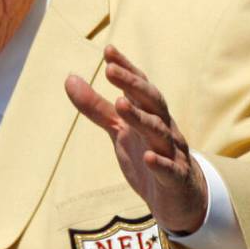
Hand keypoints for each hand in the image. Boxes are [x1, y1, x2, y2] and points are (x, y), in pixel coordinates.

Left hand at [65, 45, 207, 233]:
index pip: (140, 87)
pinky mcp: (176, 179)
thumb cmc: (148, 155)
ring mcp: (172, 152)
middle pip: (152, 102)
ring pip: (159, 132)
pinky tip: (148, 157)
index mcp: (149, 114)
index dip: (126, 69)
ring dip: (141, 118)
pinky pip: (170, 169)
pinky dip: (160, 163)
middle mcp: (164, 127)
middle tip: (110, 71)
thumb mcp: (118, 131)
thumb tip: (69, 78)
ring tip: (121, 105)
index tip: (108, 51)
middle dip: (133, 85)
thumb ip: (96, 107)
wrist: (180, 197)